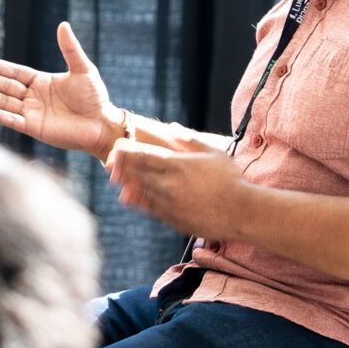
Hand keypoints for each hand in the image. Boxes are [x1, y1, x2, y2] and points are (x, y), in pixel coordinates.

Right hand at [0, 23, 121, 157]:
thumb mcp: (82, 69)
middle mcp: (33, 97)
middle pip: (4, 86)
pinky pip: (11, 120)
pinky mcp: (33, 128)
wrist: (102, 124)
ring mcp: (31, 113)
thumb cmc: (95, 96)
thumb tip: (63, 24)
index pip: (14, 72)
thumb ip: (70, 49)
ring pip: (4, 102)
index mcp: (41, 82)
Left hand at [106, 143, 246, 237]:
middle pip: (137, 173)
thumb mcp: (214, 152)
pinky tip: (126, 197)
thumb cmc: (231, 180)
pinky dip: (136, 201)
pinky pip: (149, 208)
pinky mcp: (172, 219)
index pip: (144, 155)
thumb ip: (190, 140)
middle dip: (120, 167)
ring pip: (139, 191)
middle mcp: (169, 184)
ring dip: (125, 183)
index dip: (126, 152)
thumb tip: (173, 128)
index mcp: (178, 164)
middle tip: (107, 163)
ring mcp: (169, 203)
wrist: (241, 212)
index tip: (116, 148)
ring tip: (114, 178)